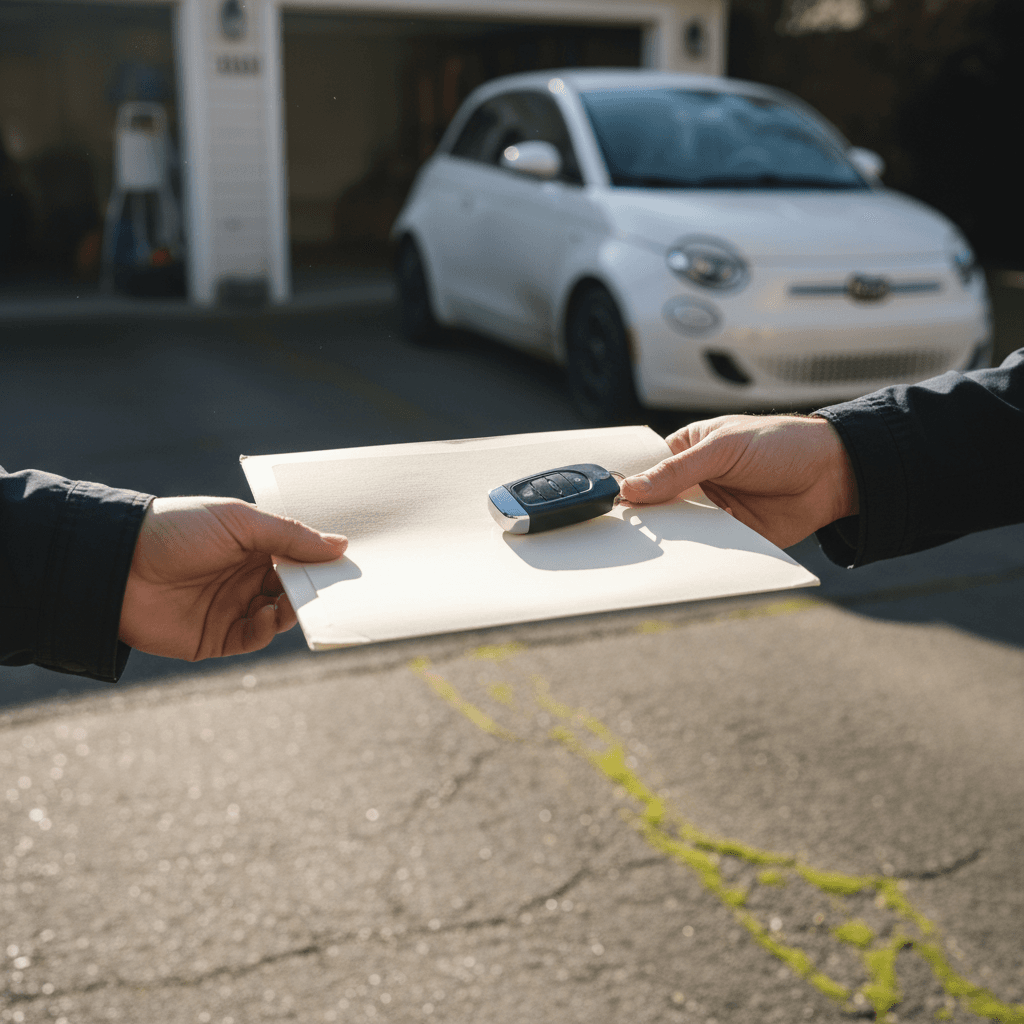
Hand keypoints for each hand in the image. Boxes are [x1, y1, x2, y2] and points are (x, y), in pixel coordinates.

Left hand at [119, 497, 347, 660]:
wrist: (117, 566)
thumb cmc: (177, 531)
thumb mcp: (240, 523)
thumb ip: (290, 536)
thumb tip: (341, 544)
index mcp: (253, 546)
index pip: (298, 557)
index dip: (321, 562)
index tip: (347, 565)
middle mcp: (246, 577)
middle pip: (294, 588)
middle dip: (313, 589)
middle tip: (332, 589)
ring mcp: (232, 608)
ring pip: (280, 615)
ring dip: (292, 609)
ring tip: (292, 601)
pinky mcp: (216, 638)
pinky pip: (254, 638)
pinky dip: (267, 629)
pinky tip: (266, 615)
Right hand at [620, 415, 857, 548]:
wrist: (834, 473)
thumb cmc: (781, 443)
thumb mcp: (723, 448)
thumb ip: (678, 470)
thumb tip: (632, 489)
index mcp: (686, 450)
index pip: (646, 468)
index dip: (627, 483)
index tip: (608, 498)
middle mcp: (695, 483)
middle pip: (657, 504)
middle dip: (644, 516)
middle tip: (624, 528)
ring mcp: (711, 511)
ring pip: (678, 530)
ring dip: (669, 538)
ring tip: (650, 547)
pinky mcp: (730, 536)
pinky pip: (707, 549)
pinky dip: (696, 555)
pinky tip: (684, 559)